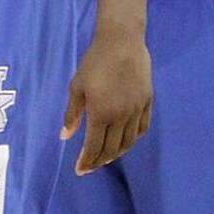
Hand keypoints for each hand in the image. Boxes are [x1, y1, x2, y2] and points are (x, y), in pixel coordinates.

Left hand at [62, 28, 152, 173]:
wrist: (122, 42)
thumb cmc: (94, 62)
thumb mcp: (77, 87)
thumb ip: (72, 114)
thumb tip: (65, 137)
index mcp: (101, 114)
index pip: (94, 147)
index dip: (87, 161)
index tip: (80, 170)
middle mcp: (121, 117)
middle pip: (112, 149)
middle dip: (99, 161)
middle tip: (90, 166)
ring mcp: (137, 110)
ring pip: (129, 142)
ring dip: (117, 153)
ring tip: (106, 157)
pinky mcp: (148, 102)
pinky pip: (142, 129)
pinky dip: (133, 140)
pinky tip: (126, 142)